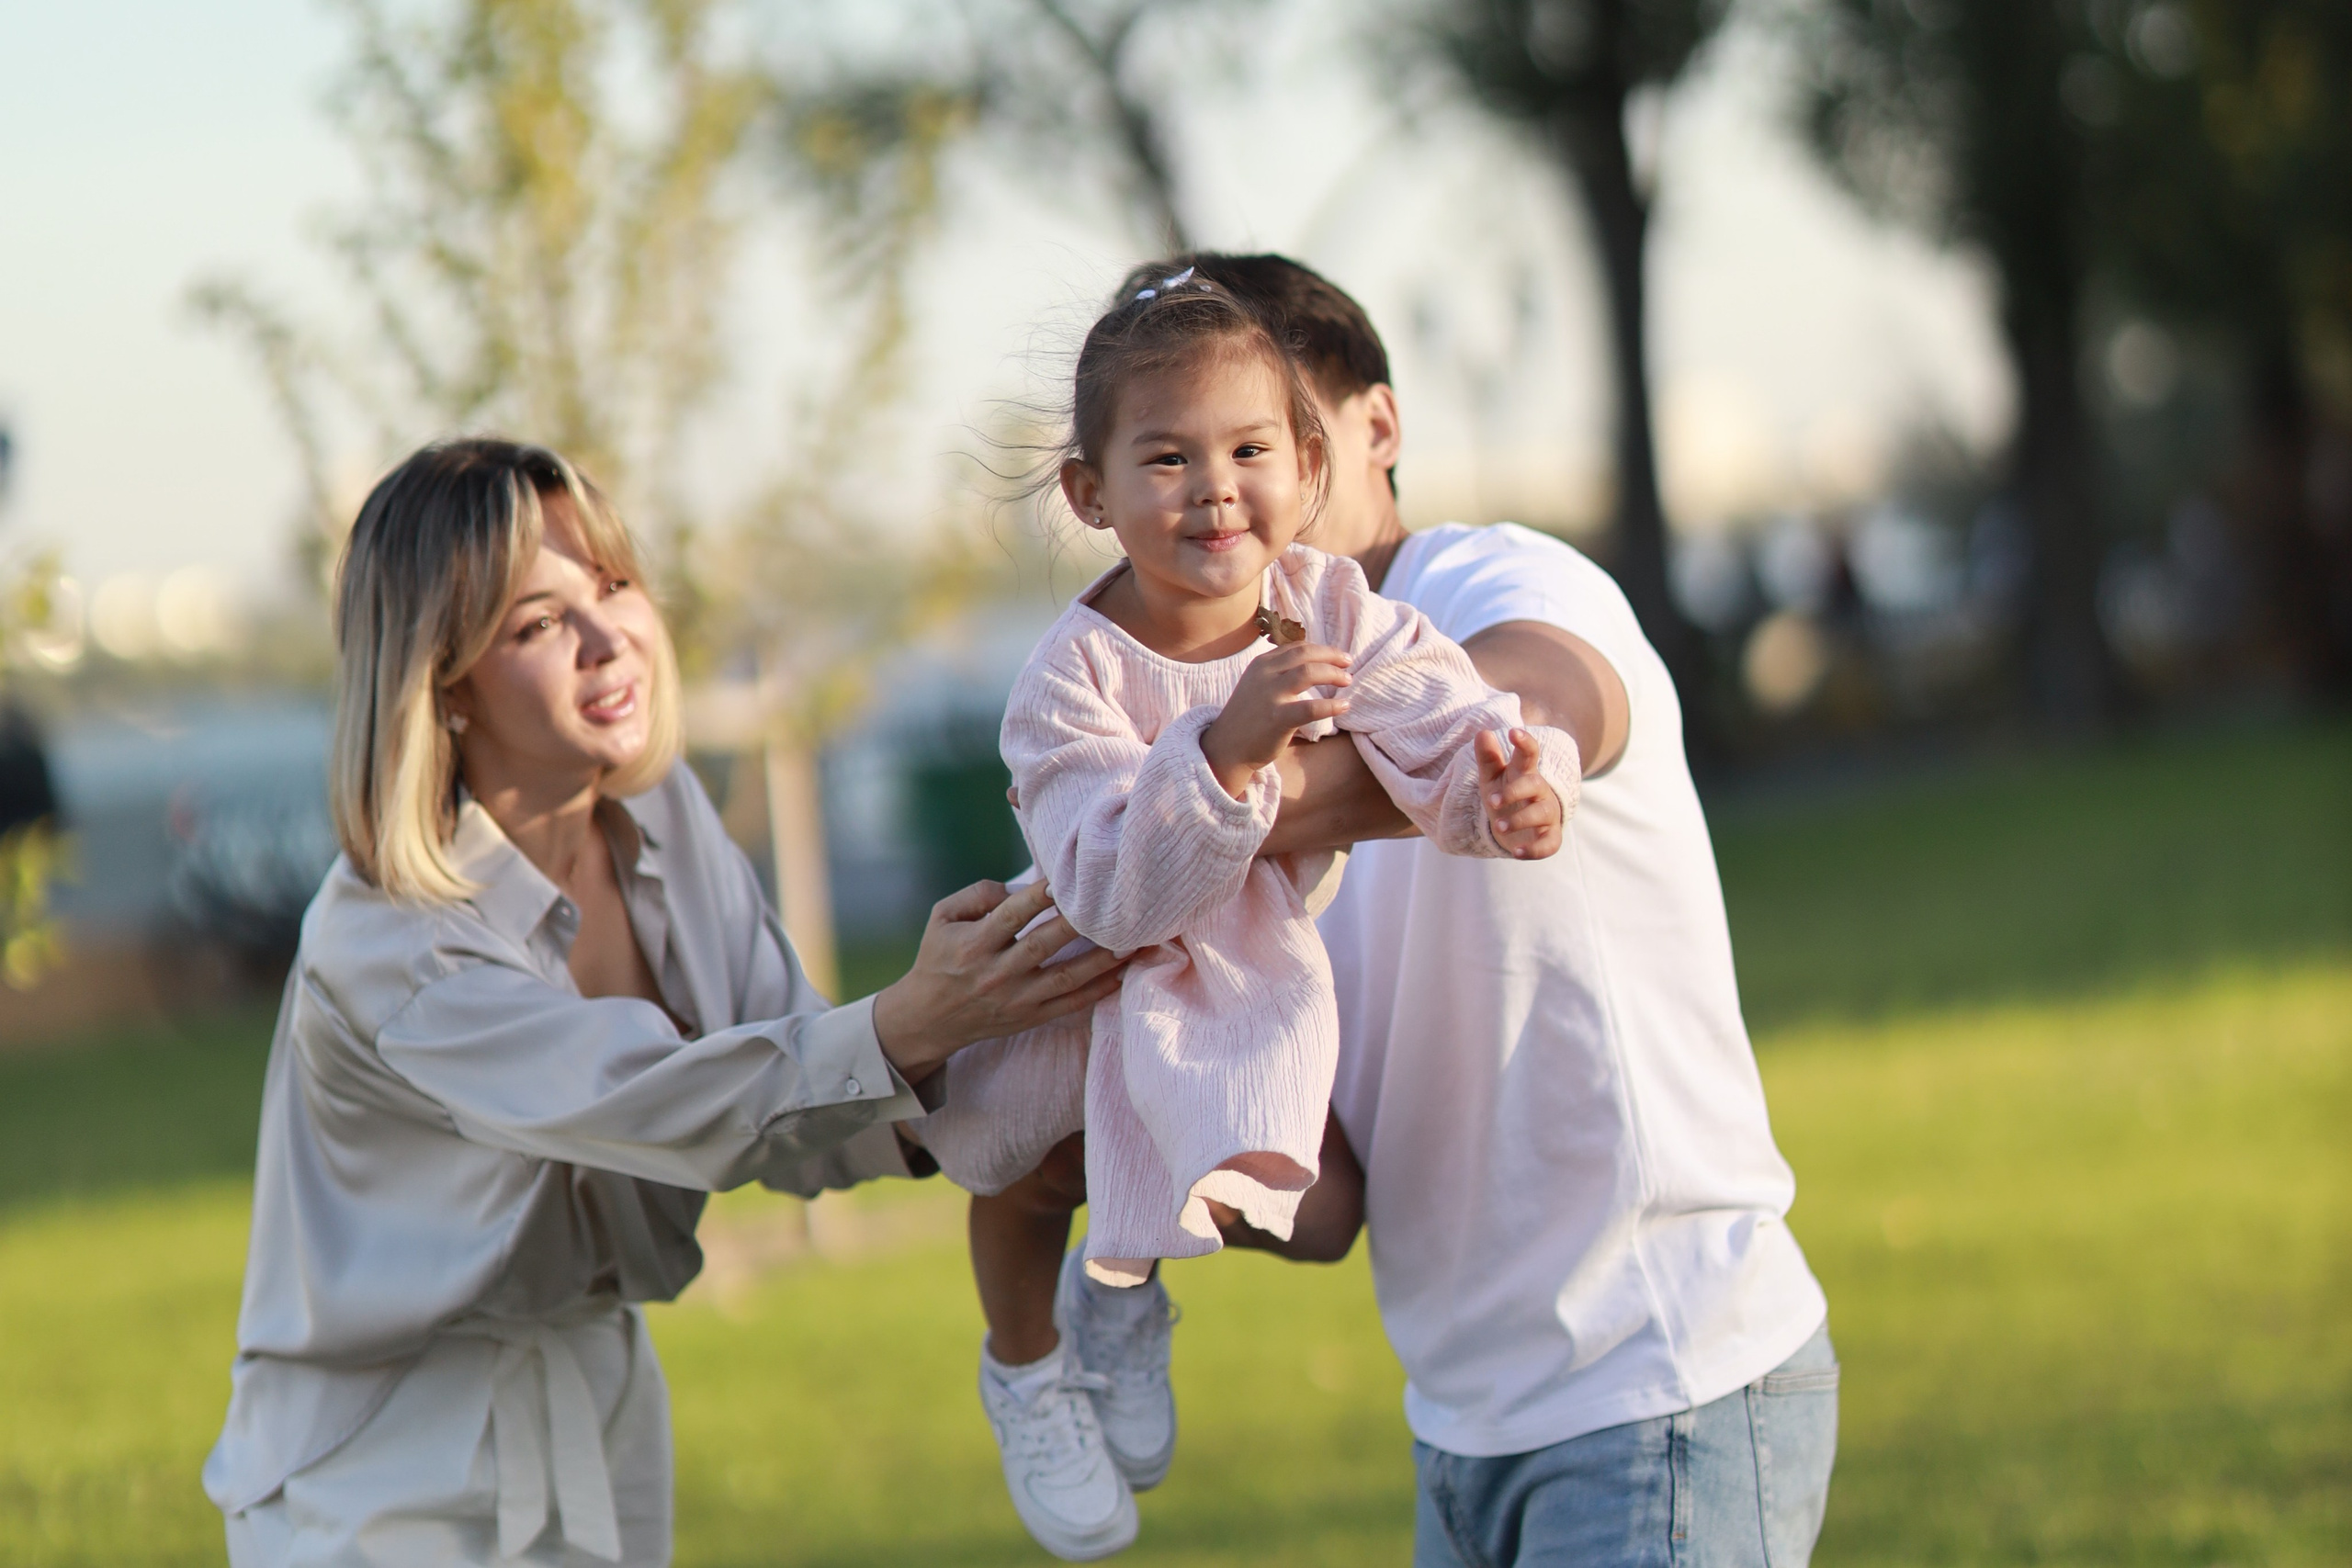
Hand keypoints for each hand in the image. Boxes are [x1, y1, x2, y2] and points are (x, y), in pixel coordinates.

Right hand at [870, 880, 1124, 1080]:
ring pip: (1065, 977)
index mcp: (974, 944)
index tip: (1065, 877)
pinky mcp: (1029, 1018)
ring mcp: (1016, 999)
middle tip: (1110, 903)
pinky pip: (1070, 1004)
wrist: (929, 1018)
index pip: (1011, 915)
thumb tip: (1019, 886)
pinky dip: (1098, 990)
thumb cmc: (939, 956)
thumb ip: (977, 894)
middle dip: (1078, 923)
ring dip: (1101, 959)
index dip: (1038, 895)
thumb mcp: (942, 917)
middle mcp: (996, 972)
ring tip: (1132, 940)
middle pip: (1044, 944)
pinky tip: (1121, 973)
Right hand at [1199, 643, 1352, 798]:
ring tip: (1348, 681)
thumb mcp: (1256, 686)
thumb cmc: (1247, 718)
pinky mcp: (1278, 718)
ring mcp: (1271, 695)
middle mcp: (1265, 674)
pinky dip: (1332, 705)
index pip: (1297, 647)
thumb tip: (1312, 665)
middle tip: (1349, 663)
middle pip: (1306, 655)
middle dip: (1332, 656)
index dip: (1322, 649)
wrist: (1226, 748)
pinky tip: (1344, 706)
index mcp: (1261, 664)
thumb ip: (1278, 673)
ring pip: (1309, 673)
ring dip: (1334, 674)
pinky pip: (1312, 707)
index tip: (1338, 657)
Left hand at [1477, 728, 1562, 859]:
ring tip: (1498, 825)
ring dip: (1519, 819)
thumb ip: (1488, 758)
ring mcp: (1548, 815)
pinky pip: (1548, 844)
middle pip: (1535, 784)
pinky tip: (1516, 852)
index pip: (1529, 754)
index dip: (1524, 743)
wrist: (1516, 829)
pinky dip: (1533, 849)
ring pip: (1541, 813)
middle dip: (1514, 791)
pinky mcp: (1550, 839)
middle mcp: (1540, 792)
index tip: (1514, 732)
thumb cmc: (1505, 798)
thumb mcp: (1492, 779)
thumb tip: (1483, 732)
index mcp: (1525, 774)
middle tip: (1492, 802)